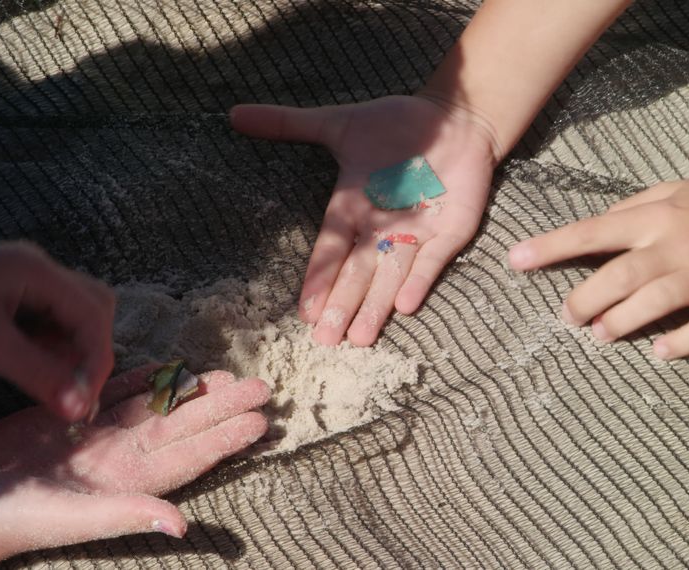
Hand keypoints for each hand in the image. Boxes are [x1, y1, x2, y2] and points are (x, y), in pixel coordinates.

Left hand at [0, 242, 114, 420]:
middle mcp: (35, 267)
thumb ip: (36, 375)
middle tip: (70, 390)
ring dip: (69, 350)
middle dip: (89, 350)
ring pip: (71, 312)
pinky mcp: (5, 292)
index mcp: (35, 269)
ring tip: (46, 381)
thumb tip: (79, 409)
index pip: (93, 313)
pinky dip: (47, 346)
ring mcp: (20, 277)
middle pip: (93, 305)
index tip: (84, 403)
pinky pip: (45, 318)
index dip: (96, 360)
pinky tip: (27, 367)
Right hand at [0, 365, 269, 564]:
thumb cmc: (12, 518)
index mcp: (127, 482)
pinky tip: (168, 368)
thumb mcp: (71, 519)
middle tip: (263, 387)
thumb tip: (183, 527)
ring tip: (226, 376)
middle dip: (222, 407)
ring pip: (155, 407)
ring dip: (190, 391)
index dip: (226, 439)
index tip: (263, 421)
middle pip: (183, 426)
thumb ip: (127, 515)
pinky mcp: (67, 418)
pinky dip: (142, 379)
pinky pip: (114, 393)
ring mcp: (95, 437)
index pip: (190, 457)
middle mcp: (119, 457)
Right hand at [230, 95, 498, 346]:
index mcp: (353, 207)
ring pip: (392, 275)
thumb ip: (289, 124)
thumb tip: (234, 114)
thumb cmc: (397, 124)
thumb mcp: (340, 124)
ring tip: (360, 337)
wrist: (454, 116)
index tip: (305, 313)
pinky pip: (434, 259)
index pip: (331, 250)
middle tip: (327, 340)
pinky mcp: (451, 229)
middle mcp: (382, 227)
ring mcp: (418, 231)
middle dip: (343, 304)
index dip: (320, 279)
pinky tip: (405, 306)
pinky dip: (420, 280)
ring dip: (377, 305)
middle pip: (359, 272)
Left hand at [508, 179, 688, 358]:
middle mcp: (676, 245)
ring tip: (600, 335)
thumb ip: (636, 207)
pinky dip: (679, 344)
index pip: (593, 232)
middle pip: (617, 275)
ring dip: (619, 323)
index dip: (552, 247)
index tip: (516, 260)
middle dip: (583, 299)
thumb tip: (596, 228)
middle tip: (567, 316)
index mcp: (659, 216)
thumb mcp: (680, 190)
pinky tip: (658, 353)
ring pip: (651, 303)